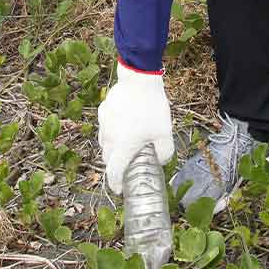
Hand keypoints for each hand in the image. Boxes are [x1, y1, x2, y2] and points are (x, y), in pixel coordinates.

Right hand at [97, 62, 173, 193]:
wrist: (139, 79)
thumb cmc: (152, 108)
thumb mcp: (165, 133)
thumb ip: (164, 152)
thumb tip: (161, 160)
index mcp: (122, 147)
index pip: (114, 172)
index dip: (115, 184)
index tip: (119, 190)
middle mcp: (109, 137)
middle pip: (107, 158)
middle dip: (115, 165)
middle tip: (127, 166)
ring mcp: (104, 123)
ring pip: (105, 141)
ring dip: (112, 147)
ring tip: (126, 144)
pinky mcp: (103, 110)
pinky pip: (106, 126)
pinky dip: (112, 130)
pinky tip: (125, 122)